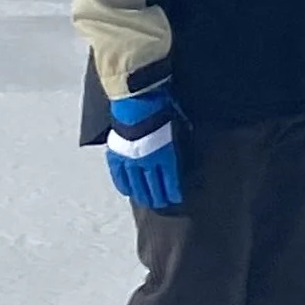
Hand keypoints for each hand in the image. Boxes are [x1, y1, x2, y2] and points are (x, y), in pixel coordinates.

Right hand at [105, 85, 182, 210]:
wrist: (137, 98)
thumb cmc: (163, 108)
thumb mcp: (178, 125)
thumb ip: (179, 141)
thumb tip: (188, 147)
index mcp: (165, 156)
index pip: (170, 182)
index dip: (172, 192)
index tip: (175, 199)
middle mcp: (147, 163)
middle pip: (153, 187)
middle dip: (158, 198)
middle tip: (161, 205)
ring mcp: (130, 160)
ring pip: (135, 184)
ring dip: (141, 195)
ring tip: (145, 202)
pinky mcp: (116, 154)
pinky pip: (118, 175)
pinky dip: (123, 184)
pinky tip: (127, 191)